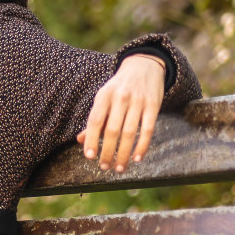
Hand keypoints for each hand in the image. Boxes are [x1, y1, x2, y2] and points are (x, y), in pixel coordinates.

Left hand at [76, 55, 164, 172]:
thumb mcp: (104, 97)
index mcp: (104, 95)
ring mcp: (138, 101)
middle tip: (104, 167)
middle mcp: (120, 98)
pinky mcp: (153, 105)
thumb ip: (95, 119)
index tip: (89, 157)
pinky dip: (142, 146)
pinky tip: (136, 158)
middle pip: (112, 130)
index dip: (92, 139)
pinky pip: (147, 130)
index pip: (95, 120)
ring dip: (123, 154)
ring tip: (119, 168)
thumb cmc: (120, 87)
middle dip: (107, 152)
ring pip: (129, 133)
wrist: (145, 65)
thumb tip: (81, 140)